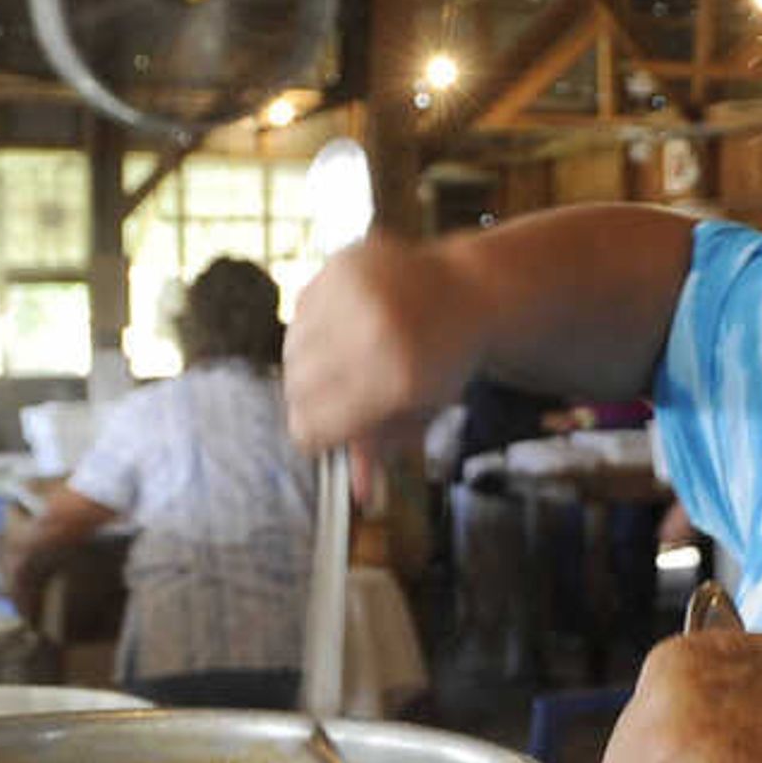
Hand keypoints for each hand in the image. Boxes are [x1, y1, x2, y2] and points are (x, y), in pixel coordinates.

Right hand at [284, 234, 475, 487]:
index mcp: (394, 381)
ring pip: (292, 349)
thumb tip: (360, 497)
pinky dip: (312, 327)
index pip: (315, 425)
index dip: (312, 437)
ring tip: (340, 362)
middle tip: (332, 398)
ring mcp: (355, 295)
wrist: (469, 292)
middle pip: (298, 388)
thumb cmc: (444, 362)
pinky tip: (341, 328)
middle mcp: (371, 335)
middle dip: (308, 401)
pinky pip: (299, 311)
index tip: (318, 436)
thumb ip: (384, 448)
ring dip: (307, 364)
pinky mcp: (342, 265)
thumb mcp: (421, 411)